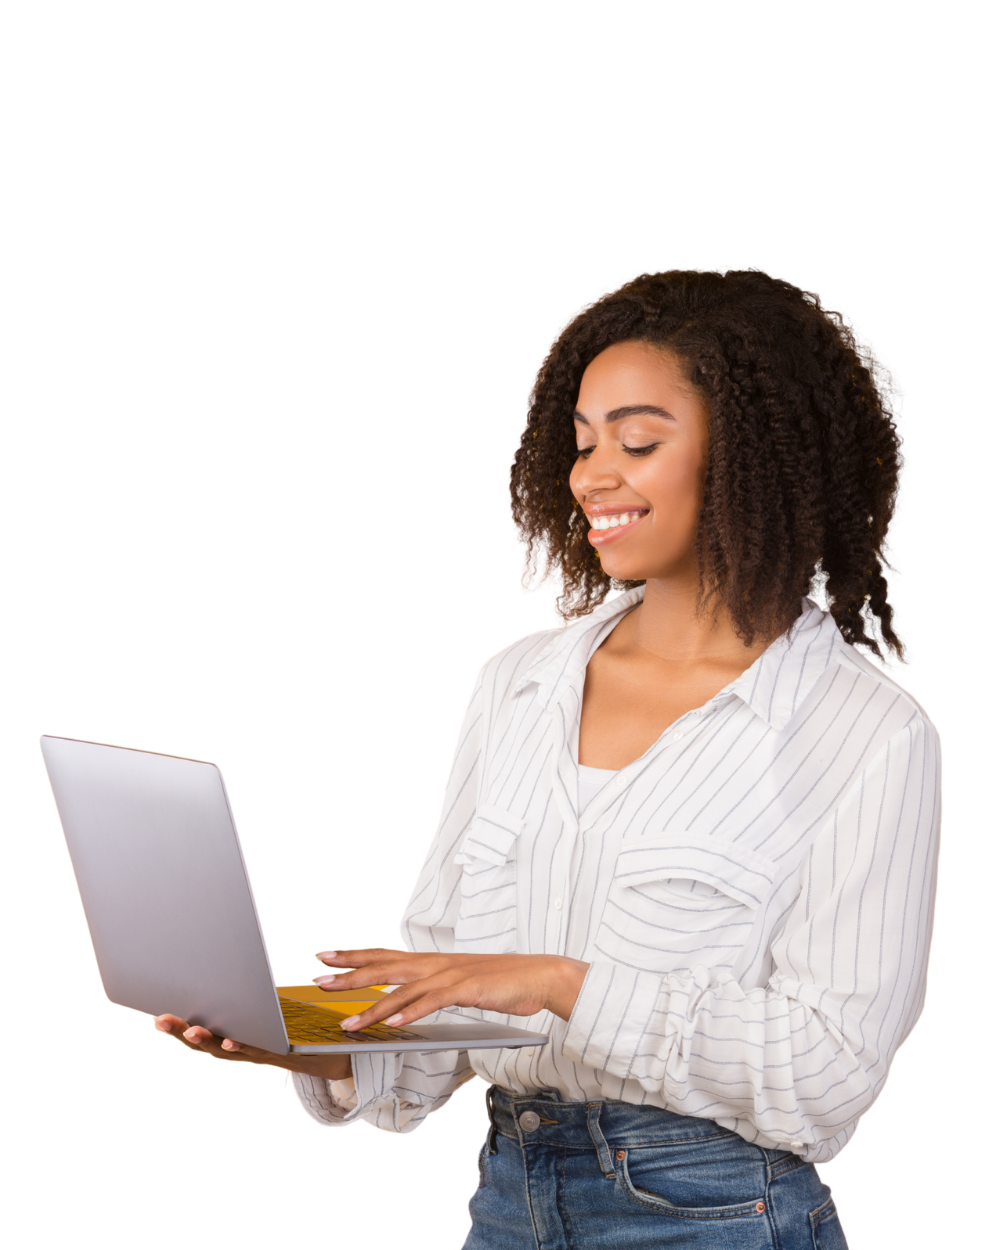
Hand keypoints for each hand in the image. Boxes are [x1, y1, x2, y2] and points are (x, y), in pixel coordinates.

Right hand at [151, 1014, 353, 1081]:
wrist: (329, 1054)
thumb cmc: (291, 1031)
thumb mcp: (264, 1013)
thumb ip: (247, 999)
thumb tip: (231, 964)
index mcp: (234, 1036)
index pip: (201, 1031)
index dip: (177, 1026)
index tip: (155, 1015)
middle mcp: (240, 1048)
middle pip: (205, 1043)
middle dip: (180, 1032)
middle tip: (159, 1020)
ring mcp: (257, 1054)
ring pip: (226, 1050)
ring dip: (207, 1041)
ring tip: (189, 1030)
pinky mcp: (279, 1054)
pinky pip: (258, 1050)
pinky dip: (241, 1046)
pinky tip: (229, 1039)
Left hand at [310, 948, 590, 1031]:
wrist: (541, 975)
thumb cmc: (503, 982)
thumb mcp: (462, 982)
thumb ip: (435, 989)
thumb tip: (409, 1002)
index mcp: (433, 960)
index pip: (385, 955)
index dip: (354, 956)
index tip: (326, 957)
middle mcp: (436, 963)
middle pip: (384, 967)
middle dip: (349, 974)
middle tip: (318, 979)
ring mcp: (451, 975)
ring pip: (403, 990)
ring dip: (373, 1007)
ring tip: (348, 1023)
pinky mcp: (467, 989)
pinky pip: (432, 1002)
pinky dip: (411, 1012)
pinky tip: (393, 1023)